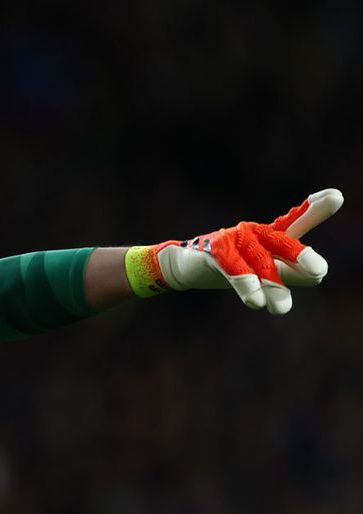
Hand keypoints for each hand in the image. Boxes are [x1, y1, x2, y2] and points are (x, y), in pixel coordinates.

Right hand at [125, 188, 343, 313]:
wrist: (185, 267)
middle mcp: (253, 234)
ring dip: (271, 286)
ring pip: (258, 262)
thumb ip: (289, 273)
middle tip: (319, 272)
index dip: (314, 210)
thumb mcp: (262, 272)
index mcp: (268, 238)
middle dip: (299, 255)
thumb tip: (318, 275)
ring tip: (281, 310)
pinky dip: (245, 284)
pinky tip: (256, 301)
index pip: (295, 224)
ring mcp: (233, 240)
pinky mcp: (213, 251)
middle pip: (281, 242)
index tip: (336, 196)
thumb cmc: (230, 268)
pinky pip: (233, 269)